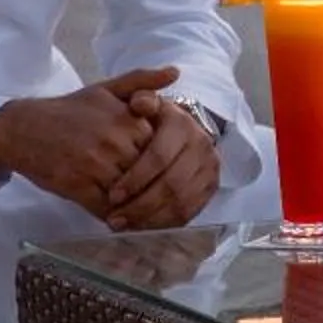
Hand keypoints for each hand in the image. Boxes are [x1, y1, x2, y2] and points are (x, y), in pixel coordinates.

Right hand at [0, 80, 155, 212]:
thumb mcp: (106, 89)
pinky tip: (116, 217)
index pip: (161, 150)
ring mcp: (95, 164)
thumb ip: (142, 81)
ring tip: (139, 213)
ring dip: (135, 206)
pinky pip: (105, 208)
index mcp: (126, 118)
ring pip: (129, 193)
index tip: (162, 173)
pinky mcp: (77, 185)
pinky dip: (113, 216)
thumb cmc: (68, 110)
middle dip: (150, 187)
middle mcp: (114, 140)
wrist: (22, 128)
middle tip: (156, 200)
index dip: (162, 164)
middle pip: (147, 174)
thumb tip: (176, 71)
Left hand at [98, 68, 221, 231]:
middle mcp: (201, 145)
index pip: (159, 156)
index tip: (112, 194)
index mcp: (182, 124)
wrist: (180, 130)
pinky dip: (164, 223)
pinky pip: (189, 212)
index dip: (135, 178)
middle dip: (140, 204)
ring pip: (180, 202)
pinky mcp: (210, 187)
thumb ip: (137, 94)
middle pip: (171, 183)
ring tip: (123, 225)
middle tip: (114, 217)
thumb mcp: (143, 101)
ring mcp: (209, 168)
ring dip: (150, 218)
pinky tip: (142, 227)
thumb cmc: (150, 119)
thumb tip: (140, 101)